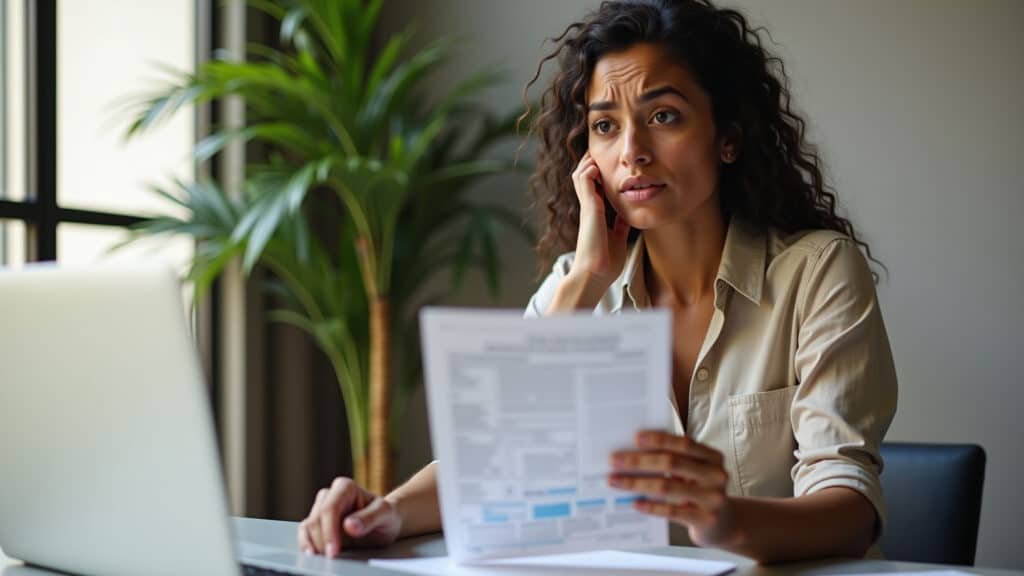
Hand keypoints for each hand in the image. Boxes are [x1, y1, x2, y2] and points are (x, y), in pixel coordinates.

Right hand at [297, 477, 401, 556]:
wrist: (384, 524)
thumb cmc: (386, 516)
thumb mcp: (385, 515)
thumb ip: (370, 518)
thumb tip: (349, 525)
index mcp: (346, 488)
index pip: (330, 508)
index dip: (329, 530)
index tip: (333, 550)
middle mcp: (331, 495)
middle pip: (316, 519)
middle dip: (321, 541)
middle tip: (331, 558)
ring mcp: (322, 509)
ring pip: (308, 527)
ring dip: (312, 544)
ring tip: (322, 559)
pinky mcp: (317, 524)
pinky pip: (305, 533)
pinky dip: (307, 545)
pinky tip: (314, 555)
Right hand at [570, 150, 629, 283]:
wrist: (595, 274)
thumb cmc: (605, 262)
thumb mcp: (617, 238)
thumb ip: (618, 225)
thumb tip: (625, 216)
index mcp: (595, 214)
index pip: (593, 187)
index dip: (599, 174)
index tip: (610, 165)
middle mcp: (589, 208)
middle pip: (584, 177)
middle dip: (592, 163)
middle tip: (602, 153)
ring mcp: (587, 207)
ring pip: (580, 175)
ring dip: (588, 163)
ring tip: (597, 154)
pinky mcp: (589, 208)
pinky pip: (584, 180)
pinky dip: (589, 170)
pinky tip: (598, 166)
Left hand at [609, 430, 736, 547]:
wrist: (725, 525)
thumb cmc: (700, 491)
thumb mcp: (695, 473)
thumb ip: (675, 460)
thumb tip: (633, 452)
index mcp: (713, 457)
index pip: (684, 444)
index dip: (659, 439)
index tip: (634, 438)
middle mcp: (717, 475)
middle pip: (672, 462)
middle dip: (639, 461)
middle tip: (614, 461)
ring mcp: (713, 499)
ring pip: (667, 487)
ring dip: (636, 483)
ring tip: (615, 481)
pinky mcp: (706, 520)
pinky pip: (672, 511)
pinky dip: (650, 506)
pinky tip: (634, 503)